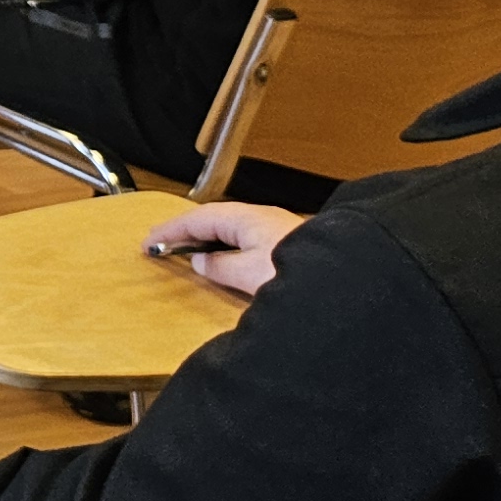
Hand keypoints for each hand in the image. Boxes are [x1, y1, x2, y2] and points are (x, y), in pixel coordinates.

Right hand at [156, 200, 306, 295]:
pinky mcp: (290, 246)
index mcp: (248, 219)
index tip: (149, 241)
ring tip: (189, 253)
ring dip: (208, 240)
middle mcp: (263, 219)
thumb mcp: (250, 274)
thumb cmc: (303, 274)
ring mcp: (278, 230)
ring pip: (233, 230)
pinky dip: (227, 247)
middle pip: (215, 220)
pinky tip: (228, 261)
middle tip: (162, 244)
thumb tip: (203, 261)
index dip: (171, 229)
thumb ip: (221, 266)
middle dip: (187, 231)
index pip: (199, 218)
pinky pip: (247, 240)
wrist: (351, 283)